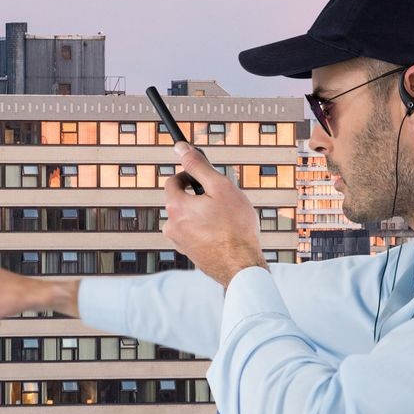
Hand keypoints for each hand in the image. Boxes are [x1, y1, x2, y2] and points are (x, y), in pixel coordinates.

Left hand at [163, 141, 267, 287]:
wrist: (242, 266)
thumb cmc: (235, 226)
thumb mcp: (220, 187)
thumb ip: (198, 166)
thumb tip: (181, 147)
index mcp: (175, 207)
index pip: (172, 181)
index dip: (188, 175)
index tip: (203, 178)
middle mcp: (171, 226)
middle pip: (181, 201)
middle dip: (199, 197)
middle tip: (221, 201)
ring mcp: (179, 243)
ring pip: (189, 218)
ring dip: (203, 215)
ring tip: (226, 220)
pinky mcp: (190, 255)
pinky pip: (195, 234)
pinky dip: (207, 230)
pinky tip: (225, 234)